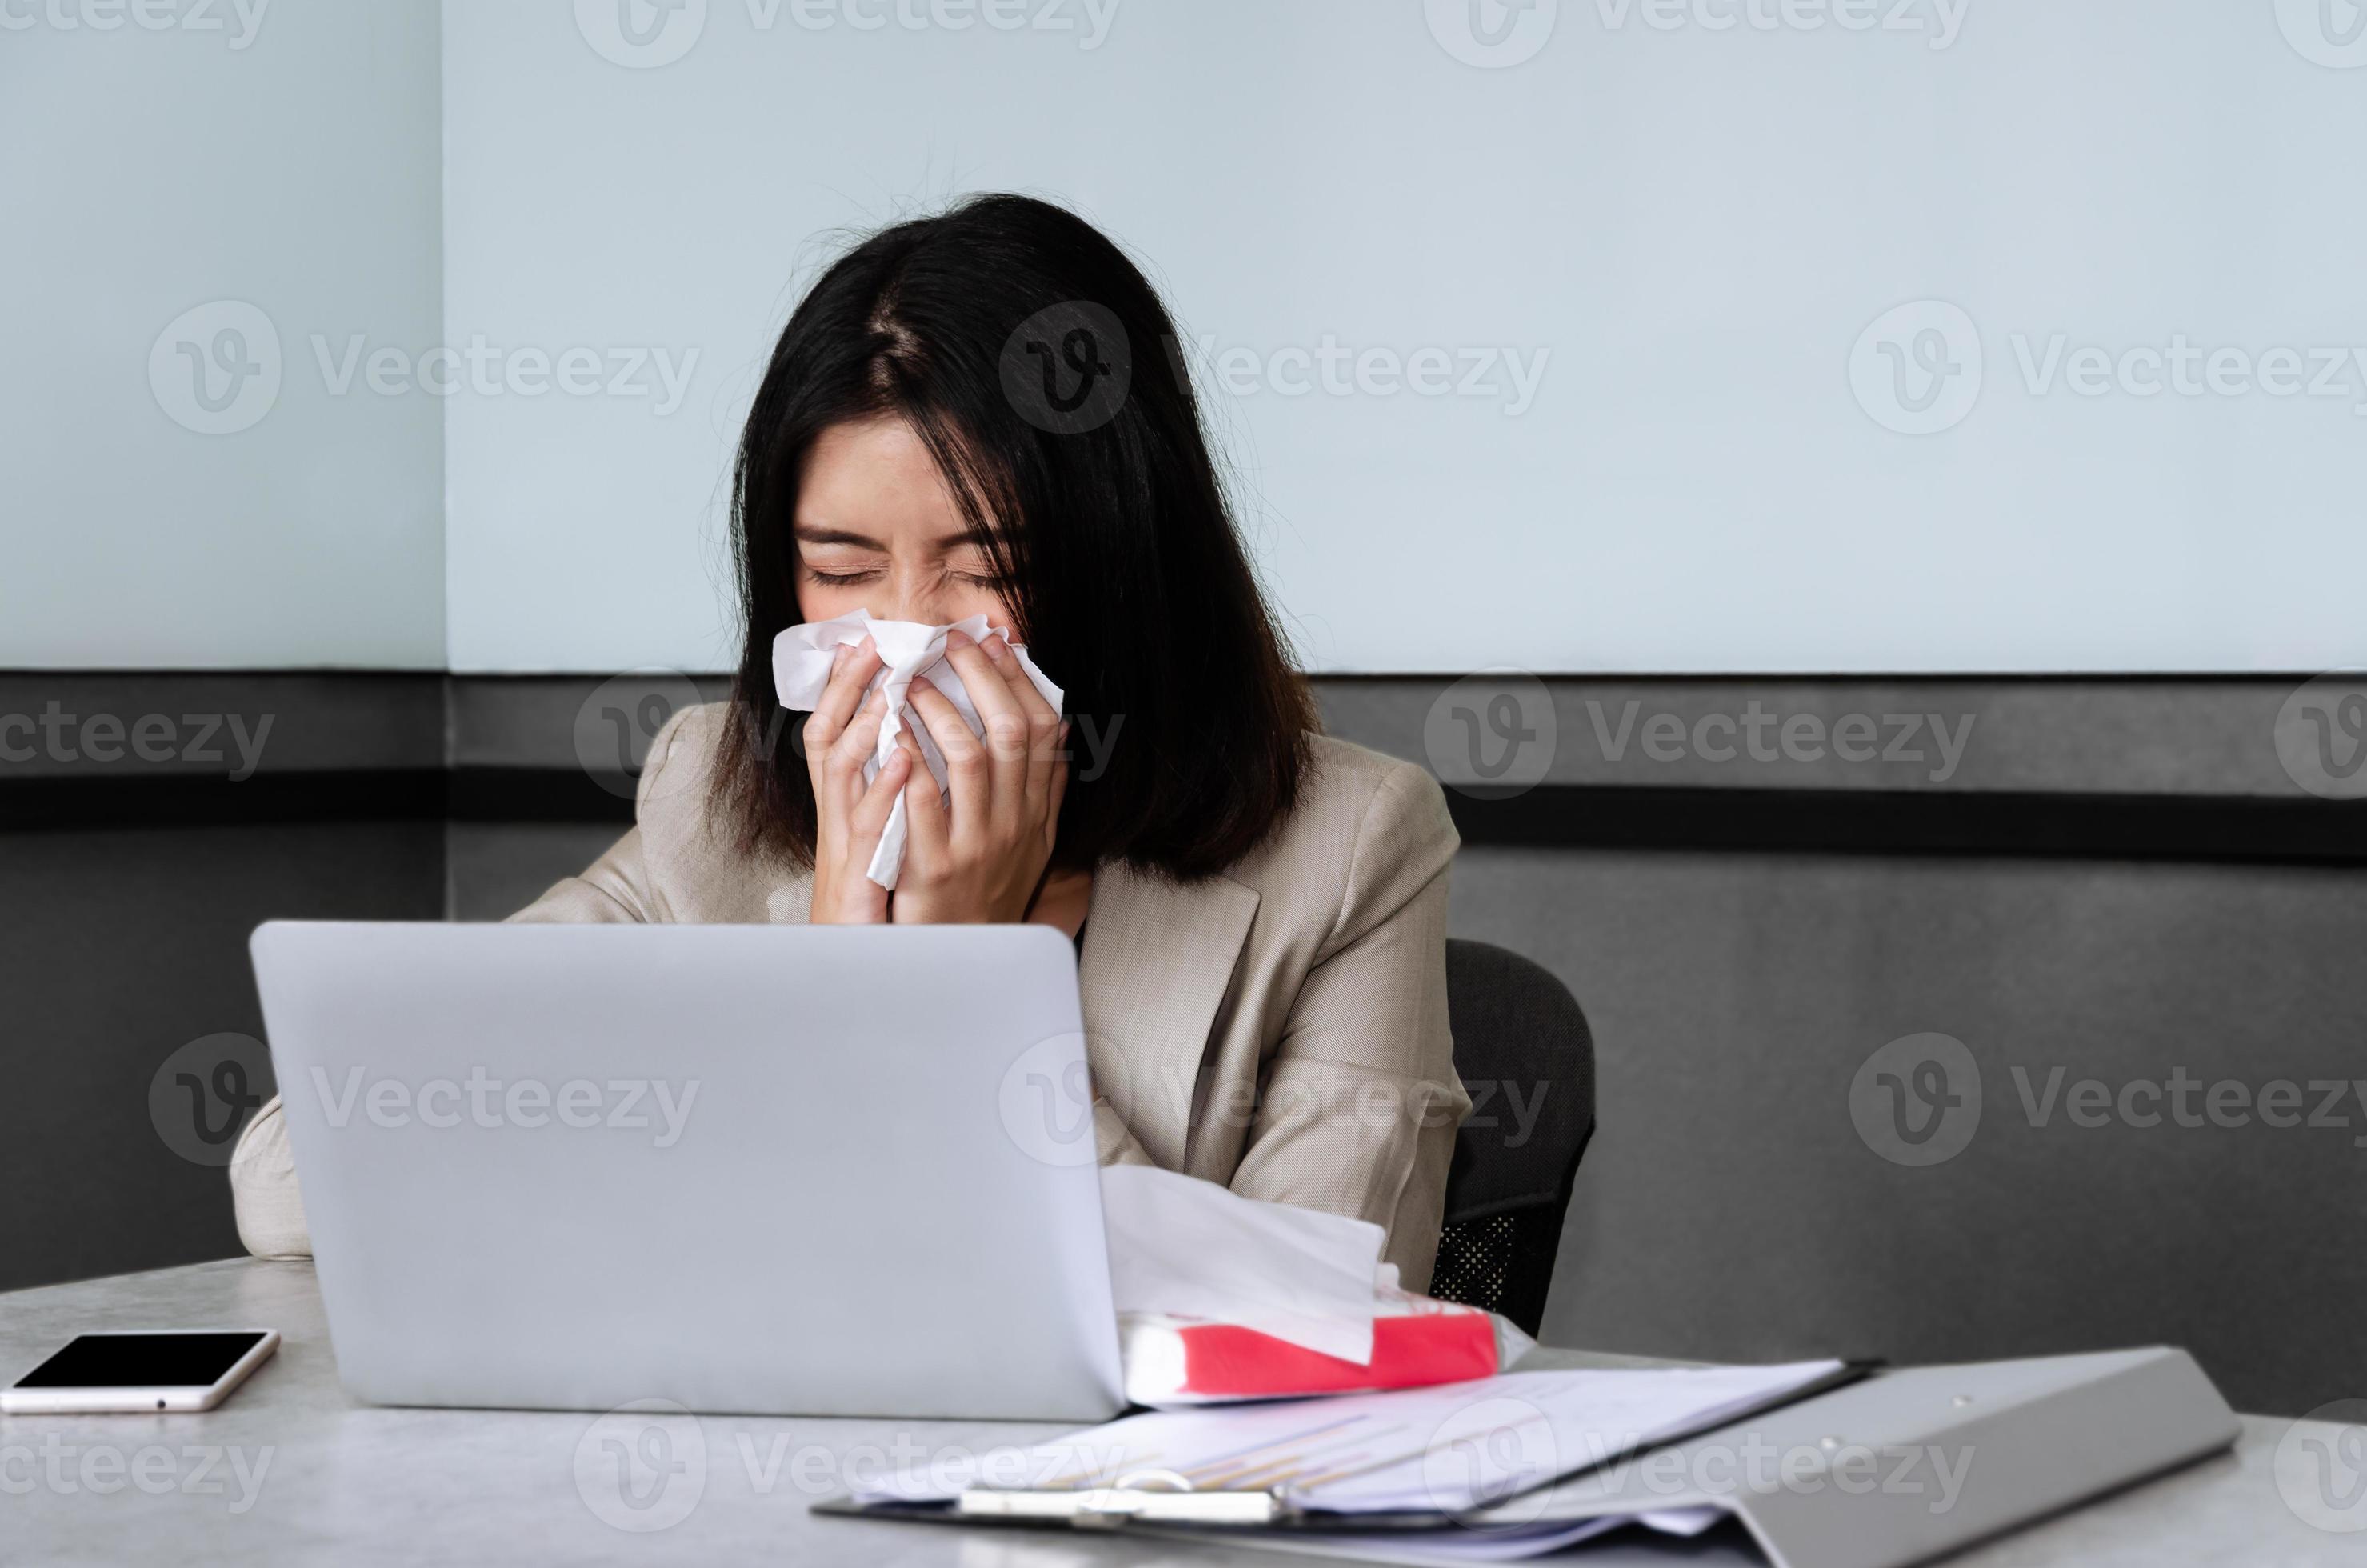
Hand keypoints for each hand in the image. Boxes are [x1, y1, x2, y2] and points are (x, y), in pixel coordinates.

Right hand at [801, 637, 912, 924]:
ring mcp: (845, 841)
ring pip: (841, 771)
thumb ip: (895, 784)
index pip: (839, 725)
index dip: (849, 683)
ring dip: (861, 725)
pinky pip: (869, 826)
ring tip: (884, 687)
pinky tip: (904, 763)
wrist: (856, 954)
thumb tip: (910, 737)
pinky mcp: (856, 874)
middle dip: (847, 686)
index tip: (868, 639)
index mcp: (850, 796)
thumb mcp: (885, 829)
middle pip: (828, 735)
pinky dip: (884, 791)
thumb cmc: (874, 890)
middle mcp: (840, 811)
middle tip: (867, 643)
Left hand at [889, 630, 1069, 923]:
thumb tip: (1062, 725)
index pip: (1043, 732)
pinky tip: (891, 731)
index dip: (1020, 682)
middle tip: (952, 642)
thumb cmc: (988, 892)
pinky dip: (908, 758)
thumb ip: (1045, 787)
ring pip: (969, 758)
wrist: (961, 960)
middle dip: (982, 678)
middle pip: (1011, 733)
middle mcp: (1014, 824)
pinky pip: (923, 800)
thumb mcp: (1032, 842)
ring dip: (942, 710)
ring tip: (915, 681)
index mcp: (1036, 812)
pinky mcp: (933, 866)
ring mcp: (975, 844)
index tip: (997, 643)